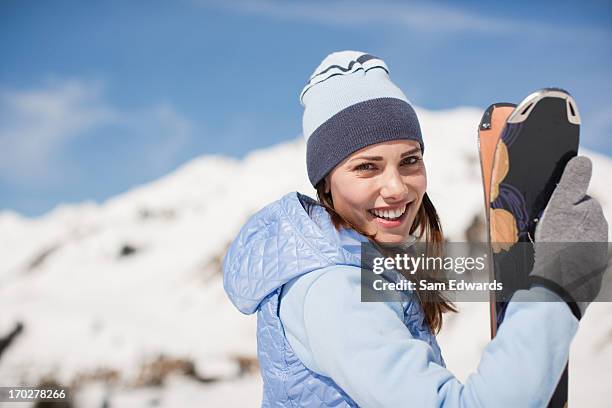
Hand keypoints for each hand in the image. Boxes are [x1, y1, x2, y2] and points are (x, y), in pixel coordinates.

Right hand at [530, 156, 608, 318]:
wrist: (557, 292)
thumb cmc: (556, 246)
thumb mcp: (560, 207)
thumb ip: (573, 182)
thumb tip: (583, 158)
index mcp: (593, 216)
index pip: (577, 200)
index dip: (559, 203)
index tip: (546, 212)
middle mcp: (600, 235)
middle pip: (576, 220)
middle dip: (561, 222)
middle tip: (542, 230)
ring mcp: (596, 256)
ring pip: (575, 240)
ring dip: (561, 241)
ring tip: (544, 249)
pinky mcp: (590, 275)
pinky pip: (574, 260)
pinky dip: (563, 259)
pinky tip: (550, 264)